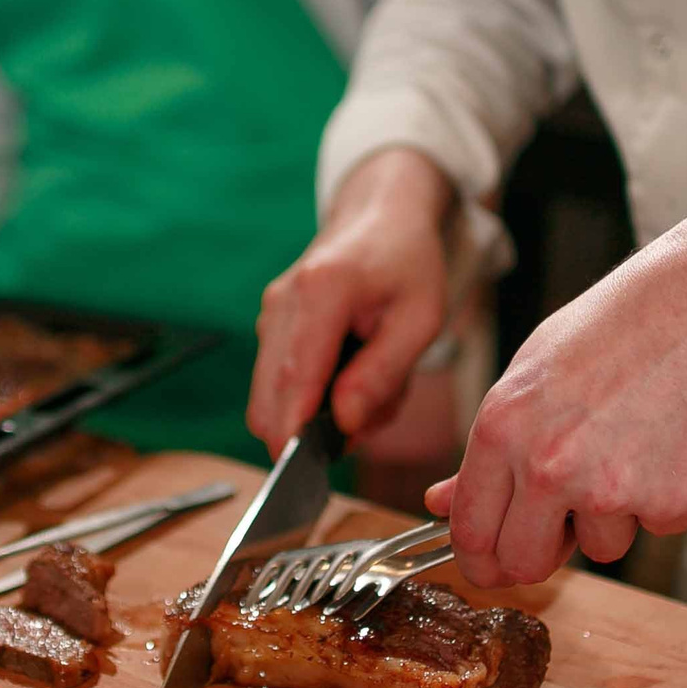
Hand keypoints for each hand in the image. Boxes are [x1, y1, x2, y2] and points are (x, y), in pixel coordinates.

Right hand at [246, 147, 454, 455]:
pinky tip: (354, 374)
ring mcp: (270, 315)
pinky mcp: (271, 326)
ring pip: (271, 398)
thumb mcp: (420, 319)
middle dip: (309, 431)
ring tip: (373, 387)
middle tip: (370, 417)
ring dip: (315, 414)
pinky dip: (312, 396)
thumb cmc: (407, 263)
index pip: (292, 379)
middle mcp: (282, 303)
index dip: (293, 432)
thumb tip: (344, 423)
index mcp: (320, 291)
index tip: (303, 471)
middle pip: (266, 399)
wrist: (381, 216)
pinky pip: (280, 382)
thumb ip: (382, 373)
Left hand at [423, 168, 686, 588]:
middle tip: (565, 524)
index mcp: (503, 430)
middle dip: (543, 553)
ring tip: (635, 443)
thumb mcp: (532, 374)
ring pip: (600, 545)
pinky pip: (656, 527)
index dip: (481, 561)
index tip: (492, 565)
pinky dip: (665, 497)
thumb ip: (490, 452)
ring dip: (615, 514)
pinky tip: (673, 442)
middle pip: (526, 564)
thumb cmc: (620, 330)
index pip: (472, 534)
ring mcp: (613, 490)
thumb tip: (442, 503)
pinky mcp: (672, 504)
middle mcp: (550, 466)